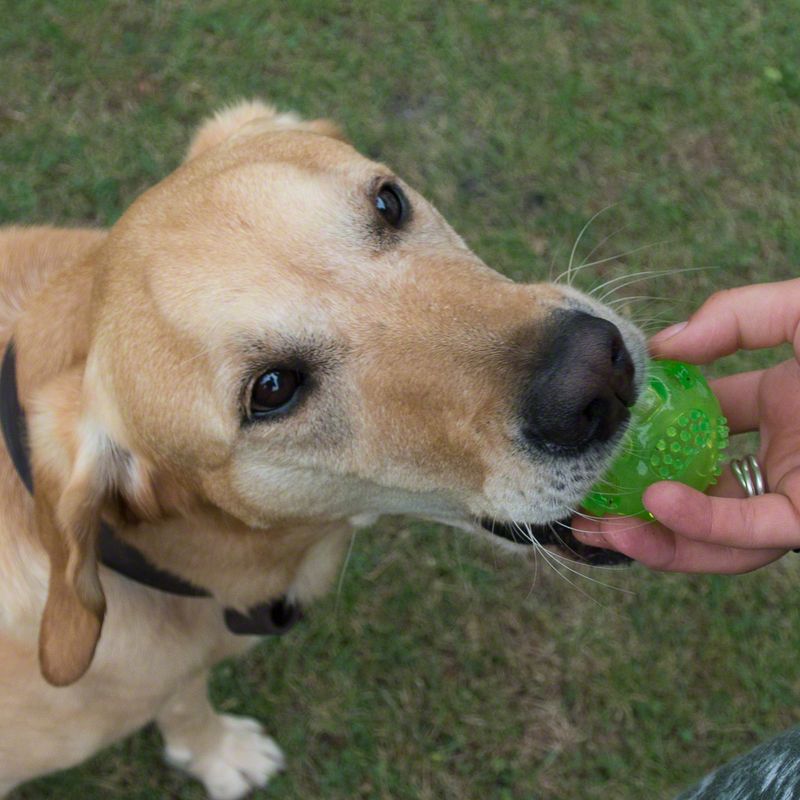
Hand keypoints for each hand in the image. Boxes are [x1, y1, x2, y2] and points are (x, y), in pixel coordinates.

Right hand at [573, 279, 799, 572]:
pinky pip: (751, 529)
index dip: (648, 431)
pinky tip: (658, 502)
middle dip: (634, 501)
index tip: (602, 431)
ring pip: (714, 531)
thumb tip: (664, 346)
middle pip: (694, 492)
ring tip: (596, 524)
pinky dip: (703, 522)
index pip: (697, 427)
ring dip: (653, 534)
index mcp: (777, 412)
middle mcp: (781, 461)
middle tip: (581, 503)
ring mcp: (796, 496)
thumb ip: (736, 316)